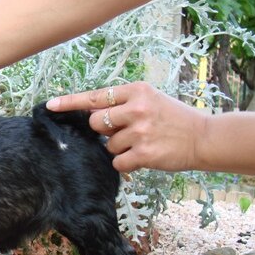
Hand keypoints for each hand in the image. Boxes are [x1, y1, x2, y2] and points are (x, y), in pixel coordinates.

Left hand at [46, 82, 207, 172]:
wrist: (204, 138)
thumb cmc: (174, 119)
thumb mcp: (151, 100)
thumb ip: (123, 104)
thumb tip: (94, 116)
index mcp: (136, 91)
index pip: (95, 96)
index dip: (70, 102)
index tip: (50, 105)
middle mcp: (136, 108)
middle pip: (96, 123)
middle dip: (105, 131)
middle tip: (125, 132)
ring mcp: (140, 131)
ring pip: (108, 145)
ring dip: (121, 148)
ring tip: (144, 143)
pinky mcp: (144, 153)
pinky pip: (118, 162)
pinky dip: (127, 163)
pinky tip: (144, 157)